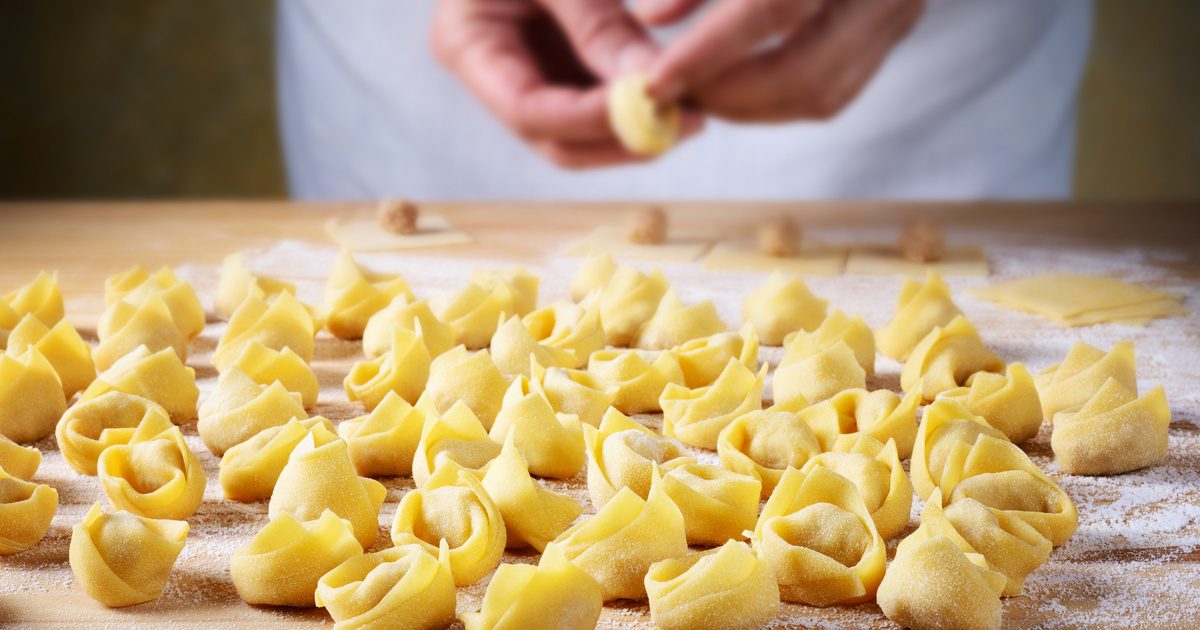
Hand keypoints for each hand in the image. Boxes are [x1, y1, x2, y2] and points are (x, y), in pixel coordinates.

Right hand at [431, 0, 702, 168]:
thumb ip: (597, 23)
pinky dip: (642, 109)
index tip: (651, 107)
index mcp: (467, 43)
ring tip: (694, 112)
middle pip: (555, 140)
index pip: (526, 110)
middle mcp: (494, 76)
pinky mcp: (564, 72)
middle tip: (686, 122)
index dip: (588, 120)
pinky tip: (685, 98)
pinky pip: (604, 109)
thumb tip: (647, 84)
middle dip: (620, 140)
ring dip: (639, 132)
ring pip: (584, 137)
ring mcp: (531, 79)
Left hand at [639, 0, 925, 121]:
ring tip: (697, 90)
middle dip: (728, 97)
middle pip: (806, 73)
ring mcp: (898, 8)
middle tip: (672, 95)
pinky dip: (777, 98)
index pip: (772, 7)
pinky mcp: (895, 27)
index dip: (708, 52)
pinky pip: (836, 89)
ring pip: (823, 94)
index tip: (656, 79)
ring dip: (750, 106)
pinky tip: (734, 85)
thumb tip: (652, 16)